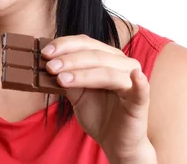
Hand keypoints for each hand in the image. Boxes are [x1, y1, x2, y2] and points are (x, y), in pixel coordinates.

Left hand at [41, 35, 152, 159]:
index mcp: (107, 58)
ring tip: (62, 79)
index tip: (45, 52)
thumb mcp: (76, 94)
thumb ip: (66, 77)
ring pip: (107, 71)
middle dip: (69, 59)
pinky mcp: (140, 101)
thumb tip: (47, 64)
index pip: (86, 43)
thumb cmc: (98, 114)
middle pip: (94, 55)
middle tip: (50, 67)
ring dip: (83, 73)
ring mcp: (131, 81)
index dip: (65, 45)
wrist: (115, 142)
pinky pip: (141, 89)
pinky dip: (139, 82)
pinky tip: (135, 76)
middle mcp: (121, 64)